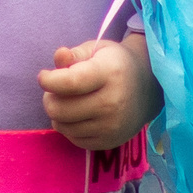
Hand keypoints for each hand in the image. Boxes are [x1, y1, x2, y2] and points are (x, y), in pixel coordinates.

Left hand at [37, 34, 157, 154]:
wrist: (148, 89)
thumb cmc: (115, 64)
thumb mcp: (98, 50)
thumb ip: (75, 54)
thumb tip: (59, 56)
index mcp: (110, 74)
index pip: (70, 83)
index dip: (49, 80)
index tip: (44, 76)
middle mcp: (113, 103)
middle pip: (60, 109)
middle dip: (50, 98)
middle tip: (57, 90)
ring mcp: (111, 126)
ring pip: (62, 126)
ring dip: (58, 114)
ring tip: (69, 102)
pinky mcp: (109, 143)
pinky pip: (73, 139)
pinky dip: (69, 127)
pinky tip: (78, 115)